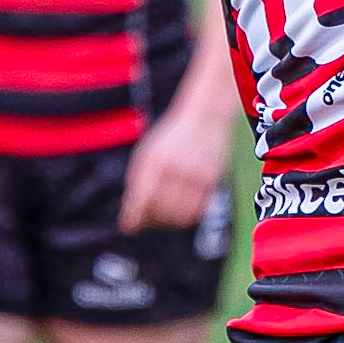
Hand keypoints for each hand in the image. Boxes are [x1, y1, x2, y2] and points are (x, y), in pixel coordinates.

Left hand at [118, 103, 229, 232]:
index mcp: (155, 161)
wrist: (205, 117)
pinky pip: (198, 212)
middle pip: (160, 213)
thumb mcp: (146, 154)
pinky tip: (183, 206)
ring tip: (166, 212)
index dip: (133, 219)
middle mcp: (176, 169)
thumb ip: (136, 185)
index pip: (140, 202)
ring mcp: (196, 175)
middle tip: (149, 216)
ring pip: (180, 217)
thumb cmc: (172, 137)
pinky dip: (189, 215)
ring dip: (170, 221)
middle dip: (151, 220)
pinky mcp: (213, 180)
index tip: (130, 225)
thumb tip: (130, 221)